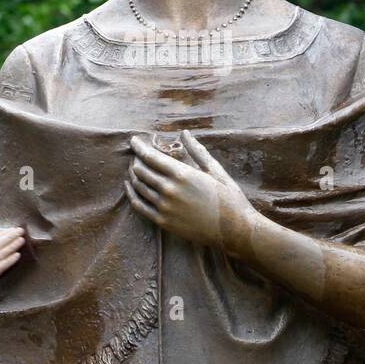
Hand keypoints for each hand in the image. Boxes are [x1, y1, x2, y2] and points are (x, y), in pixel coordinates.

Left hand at [125, 130, 256, 253]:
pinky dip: (131, 194)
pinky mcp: (163, 222)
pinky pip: (139, 206)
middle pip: (141, 170)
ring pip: (138, 186)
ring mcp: (165, 208)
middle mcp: (170, 190)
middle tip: (137, 154)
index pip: (150, 156)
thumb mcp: (215, 170)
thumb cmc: (228, 198)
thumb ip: (197, 151)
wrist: (234, 230)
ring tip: (135, 167)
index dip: (139, 146)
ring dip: (133, 174)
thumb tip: (184, 133)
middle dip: (136, 159)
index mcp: (182, 174)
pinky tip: (129, 186)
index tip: (134, 139)